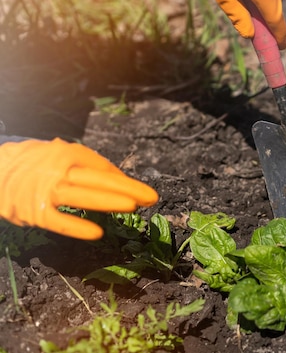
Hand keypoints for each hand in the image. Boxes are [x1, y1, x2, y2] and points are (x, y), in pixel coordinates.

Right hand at [0, 139, 158, 239]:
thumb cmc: (33, 163)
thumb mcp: (57, 154)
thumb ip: (84, 164)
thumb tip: (117, 178)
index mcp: (65, 153)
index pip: (100, 166)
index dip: (122, 179)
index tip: (141, 191)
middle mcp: (57, 170)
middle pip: (98, 179)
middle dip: (127, 188)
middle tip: (151, 197)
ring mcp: (46, 191)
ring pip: (81, 197)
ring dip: (108, 201)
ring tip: (133, 206)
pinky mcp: (34, 212)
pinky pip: (58, 221)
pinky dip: (76, 227)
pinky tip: (97, 233)